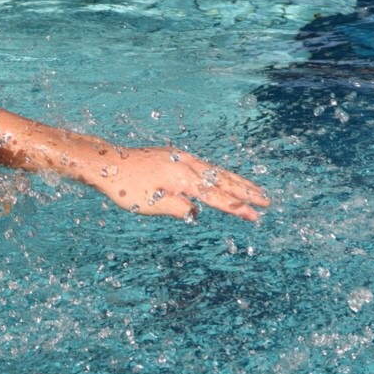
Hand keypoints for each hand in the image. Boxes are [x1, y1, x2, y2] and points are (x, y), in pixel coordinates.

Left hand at [86, 146, 268, 221]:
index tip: (255, 216)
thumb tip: (196, 212)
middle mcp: (187, 165)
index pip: (217, 196)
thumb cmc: (125, 187)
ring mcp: (182, 158)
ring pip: (216, 171)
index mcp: (183, 178)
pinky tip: (224, 179)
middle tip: (267, 201)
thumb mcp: (150, 204)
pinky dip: (220, 174)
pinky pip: (205, 166)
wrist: (107, 163)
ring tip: (254, 190)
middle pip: (223, 180)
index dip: (237, 208)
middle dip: (246, 192)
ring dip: (236, 181)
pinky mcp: (175, 157)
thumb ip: (177, 208)